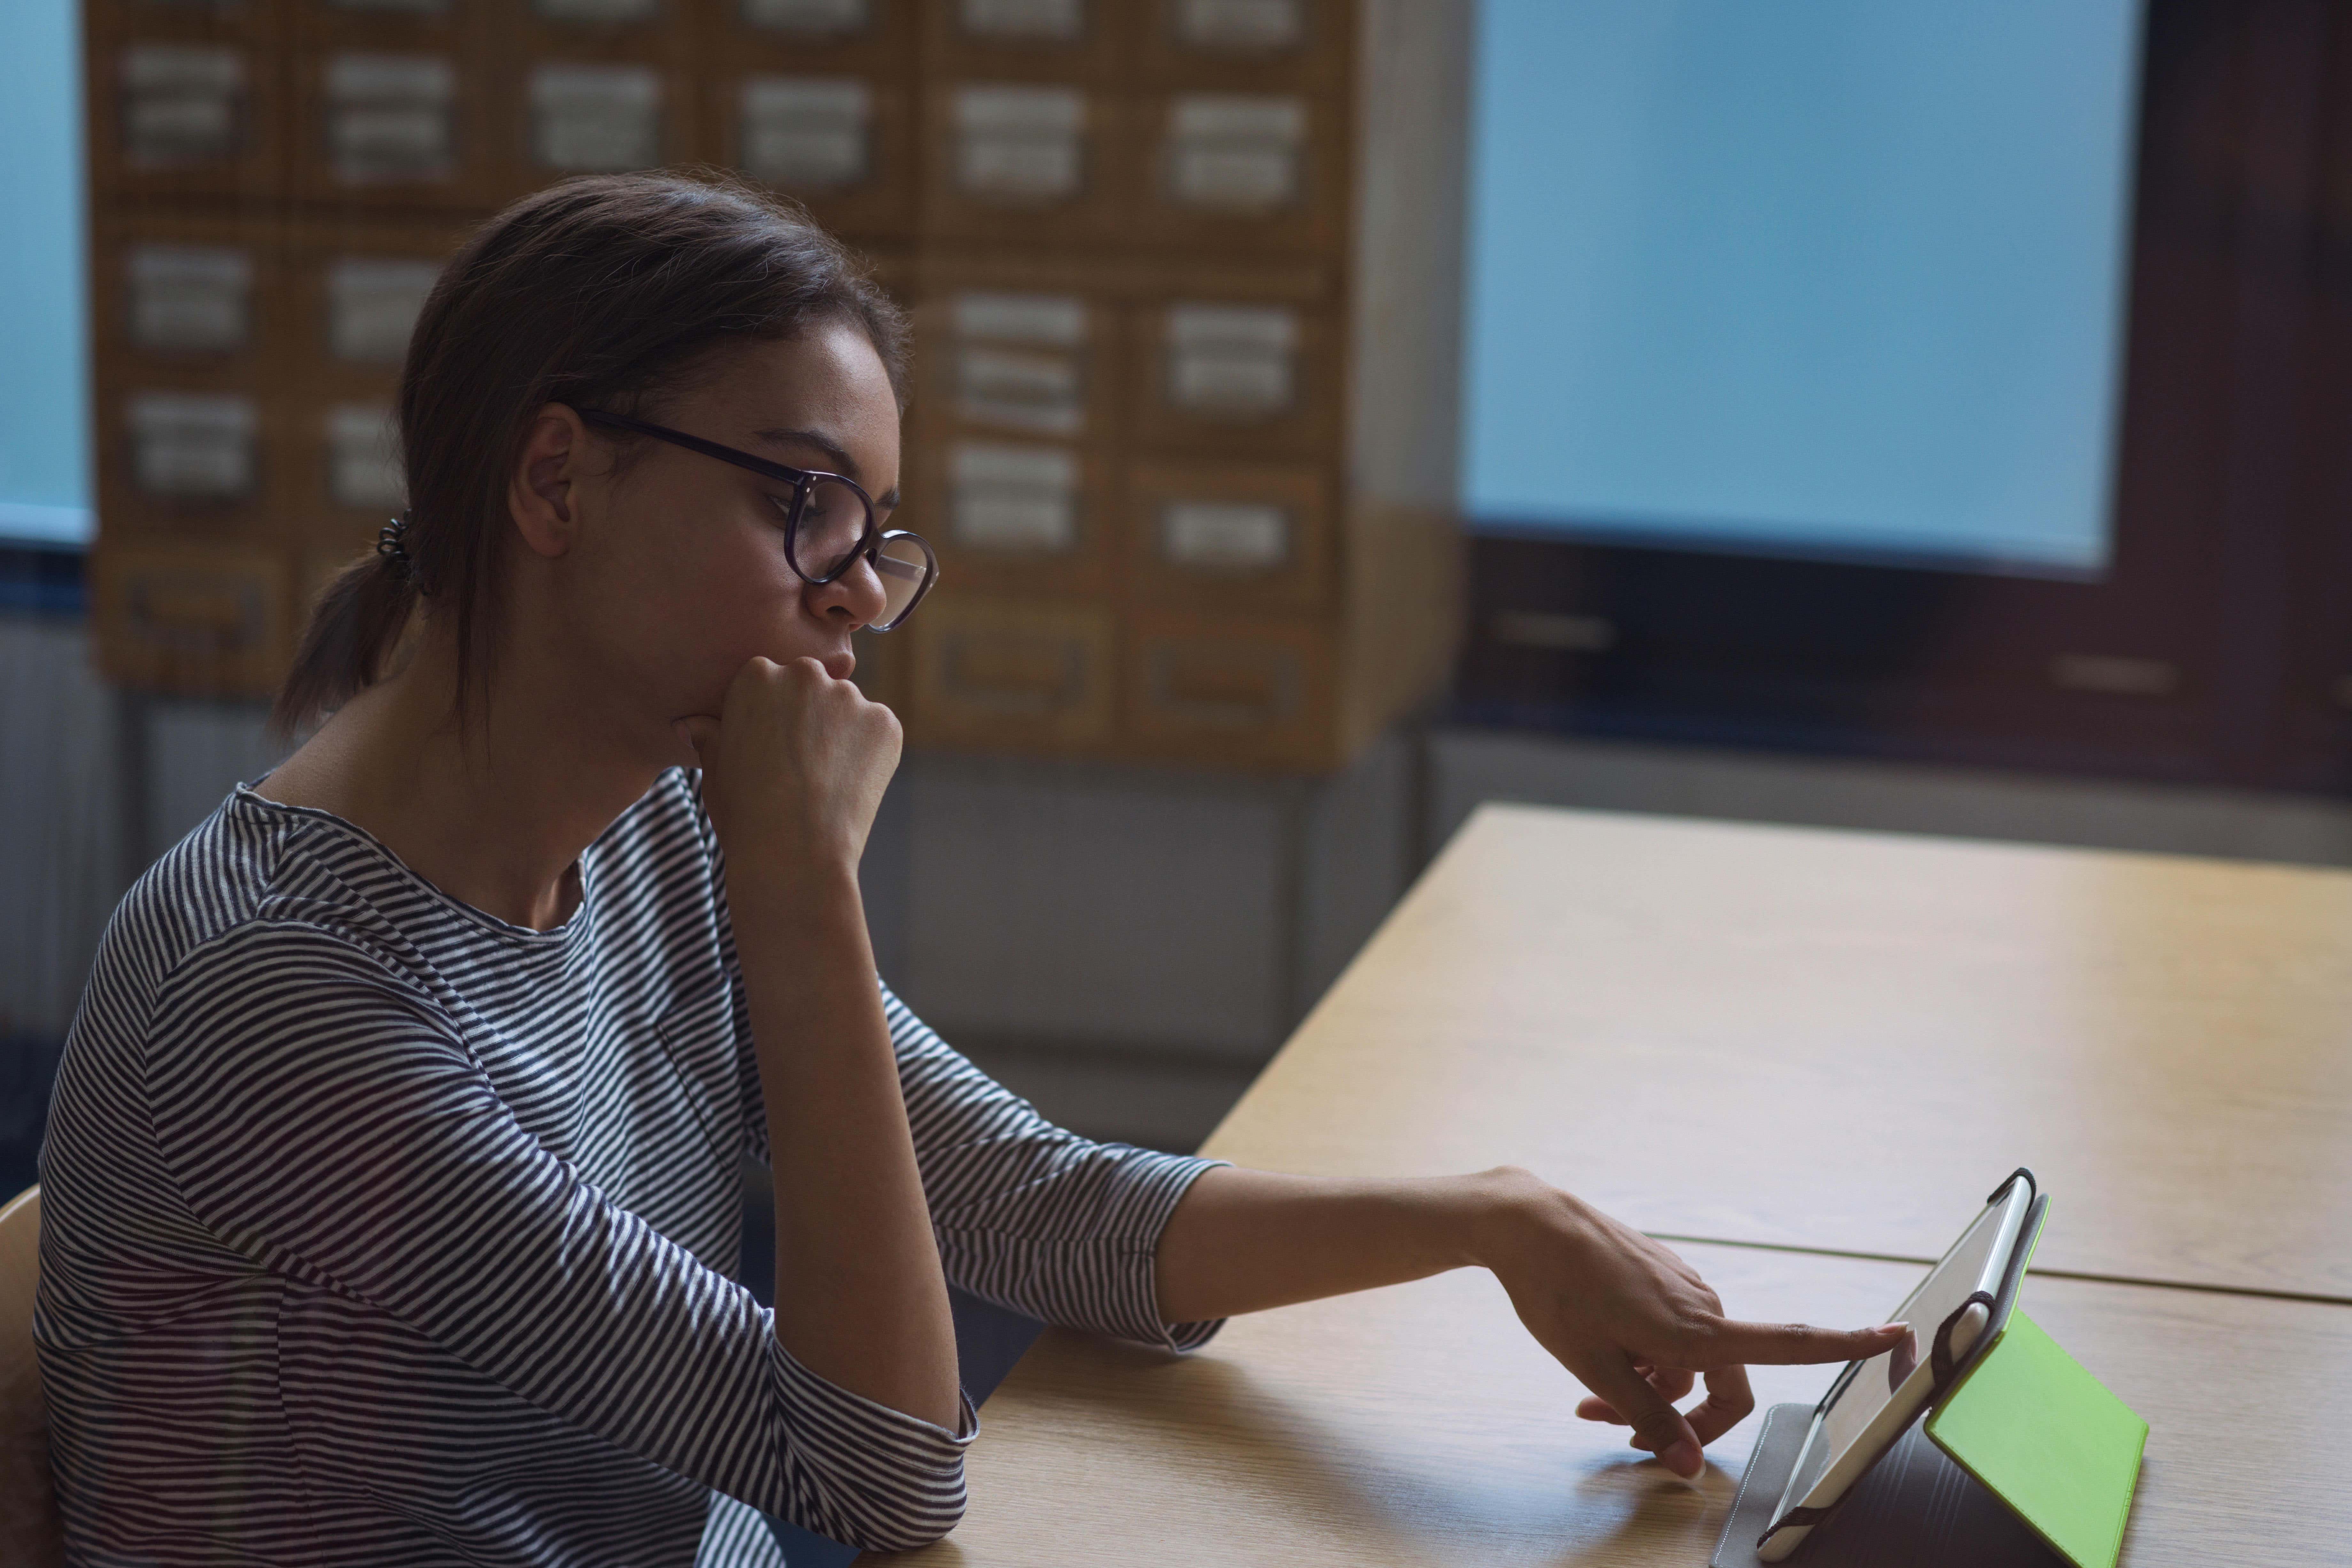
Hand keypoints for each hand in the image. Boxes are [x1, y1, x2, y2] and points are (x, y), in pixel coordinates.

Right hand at [678, 656, 901, 877]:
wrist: (793, 851)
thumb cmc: (745, 813)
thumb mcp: (715, 771)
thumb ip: (709, 737)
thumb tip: (689, 724)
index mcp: (756, 676)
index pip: (771, 680)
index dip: (772, 716)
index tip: (771, 747)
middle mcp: (805, 675)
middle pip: (811, 685)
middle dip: (809, 715)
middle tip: (802, 763)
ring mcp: (849, 697)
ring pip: (847, 708)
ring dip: (841, 732)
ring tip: (826, 779)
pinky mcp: (885, 722)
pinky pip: (878, 729)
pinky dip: (871, 752)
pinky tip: (852, 784)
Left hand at [1476, 1171, 1905, 1477]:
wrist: (1529, 1224)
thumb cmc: (1557, 1291)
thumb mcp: (1595, 1367)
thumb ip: (1647, 1417)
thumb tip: (1691, 1467)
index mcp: (1696, 1330)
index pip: (1790, 1344)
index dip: (1848, 1345)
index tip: (1898, 1337)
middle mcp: (1702, 1306)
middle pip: (1720, 1385)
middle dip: (1675, 1419)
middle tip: (1613, 1431)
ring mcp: (1682, 1288)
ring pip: (1683, 1362)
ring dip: (1646, 1387)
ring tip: (1586, 1396)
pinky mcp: (1661, 1278)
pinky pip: (1667, 1333)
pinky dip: (1639, 1355)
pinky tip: (1595, 1352)